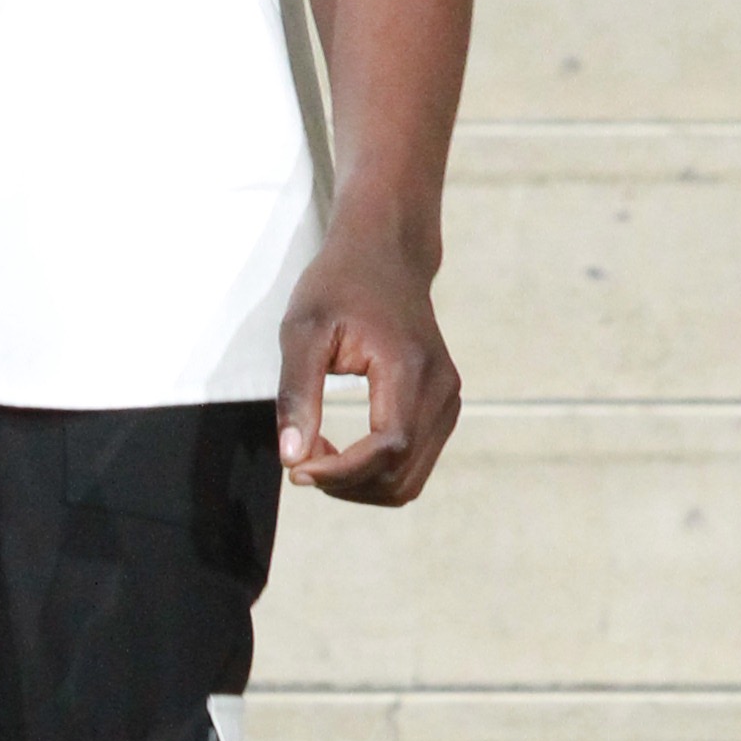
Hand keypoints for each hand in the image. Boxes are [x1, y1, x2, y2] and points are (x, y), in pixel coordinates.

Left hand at [277, 228, 460, 507]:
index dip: (341, 473)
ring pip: (409, 480)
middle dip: (345, 484)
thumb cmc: (339, 285)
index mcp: (410, 367)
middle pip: (400, 476)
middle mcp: (441, 390)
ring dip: (359, 485)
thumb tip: (292, 459)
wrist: (385, 254)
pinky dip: (374, 473)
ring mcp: (448, 401)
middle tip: (299, 462)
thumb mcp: (302, 330)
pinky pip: (413, 464)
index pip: (388, 448)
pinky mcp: (443, 408)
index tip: (296, 470)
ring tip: (317, 454)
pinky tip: (340, 451)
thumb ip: (297, 394)